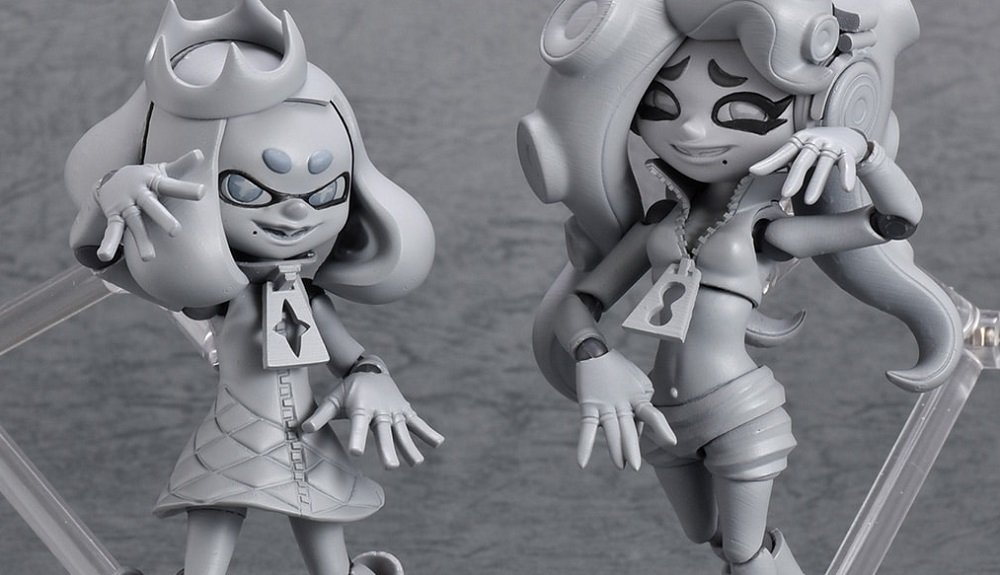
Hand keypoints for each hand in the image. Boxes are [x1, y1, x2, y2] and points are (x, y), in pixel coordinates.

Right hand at [94, 149, 205, 261]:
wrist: (113, 179)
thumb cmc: (148, 178)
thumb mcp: (163, 171)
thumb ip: (182, 165)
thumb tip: (201, 153)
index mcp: (154, 181)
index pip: (172, 186)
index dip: (186, 190)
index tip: (202, 192)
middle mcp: (140, 194)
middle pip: (152, 207)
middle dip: (162, 218)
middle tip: (176, 232)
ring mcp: (126, 206)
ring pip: (134, 224)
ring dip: (141, 241)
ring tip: (149, 259)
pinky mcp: (115, 217)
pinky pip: (113, 232)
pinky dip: (108, 244)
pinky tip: (104, 257)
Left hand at [302, 369, 443, 468]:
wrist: (370, 369)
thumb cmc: (348, 389)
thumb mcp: (333, 398)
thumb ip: (320, 415)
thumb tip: (303, 430)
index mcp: (362, 408)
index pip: (359, 425)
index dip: (357, 438)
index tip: (356, 453)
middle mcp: (381, 410)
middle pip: (385, 432)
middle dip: (388, 449)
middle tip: (390, 468)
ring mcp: (395, 411)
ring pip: (403, 431)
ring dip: (410, 447)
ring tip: (416, 464)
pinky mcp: (405, 411)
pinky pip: (417, 423)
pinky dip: (428, 432)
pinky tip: (438, 443)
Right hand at [576, 350, 675, 470]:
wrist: (595, 353)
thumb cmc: (623, 373)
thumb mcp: (641, 385)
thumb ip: (643, 408)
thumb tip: (641, 432)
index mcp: (639, 397)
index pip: (651, 415)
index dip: (661, 428)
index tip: (671, 442)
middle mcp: (622, 403)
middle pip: (628, 427)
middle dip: (631, 447)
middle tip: (636, 466)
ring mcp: (604, 405)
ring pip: (610, 430)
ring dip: (615, 449)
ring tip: (620, 465)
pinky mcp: (588, 407)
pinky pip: (586, 429)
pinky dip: (584, 446)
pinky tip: (582, 463)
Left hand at [750, 127, 867, 203]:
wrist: (848, 136)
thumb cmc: (817, 145)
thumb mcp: (795, 151)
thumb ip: (775, 161)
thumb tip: (753, 171)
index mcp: (799, 141)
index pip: (783, 153)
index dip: (770, 162)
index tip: (754, 172)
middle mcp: (814, 142)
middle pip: (803, 160)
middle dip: (794, 177)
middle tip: (785, 193)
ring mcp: (832, 146)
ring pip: (824, 164)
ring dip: (817, 183)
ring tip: (809, 200)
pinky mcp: (848, 152)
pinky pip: (847, 164)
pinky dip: (847, 175)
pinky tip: (846, 187)